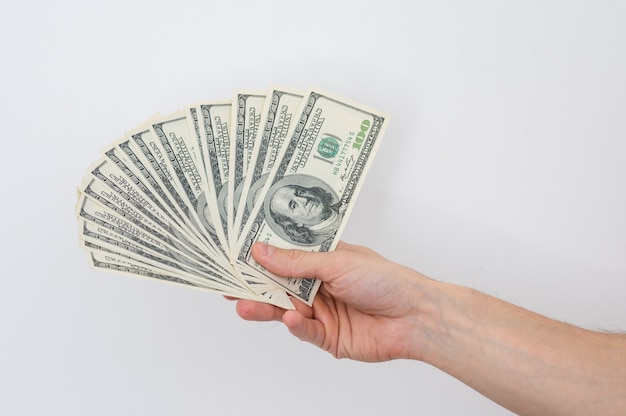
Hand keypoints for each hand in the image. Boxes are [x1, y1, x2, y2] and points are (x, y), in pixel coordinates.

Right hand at [232, 241, 430, 361]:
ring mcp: (322, 312)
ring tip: (244, 305)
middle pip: (279, 286)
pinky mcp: (328, 337)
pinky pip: (305, 332)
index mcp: (322, 261)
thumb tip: (261, 251)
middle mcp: (319, 285)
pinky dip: (296, 326)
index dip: (260, 257)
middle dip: (254, 285)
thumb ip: (296, 262)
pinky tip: (291, 319)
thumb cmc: (384, 280)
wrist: (415, 316)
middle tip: (227, 286)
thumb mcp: (336, 262)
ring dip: (266, 308)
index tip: (233, 255)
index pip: (284, 257)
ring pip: (285, 309)